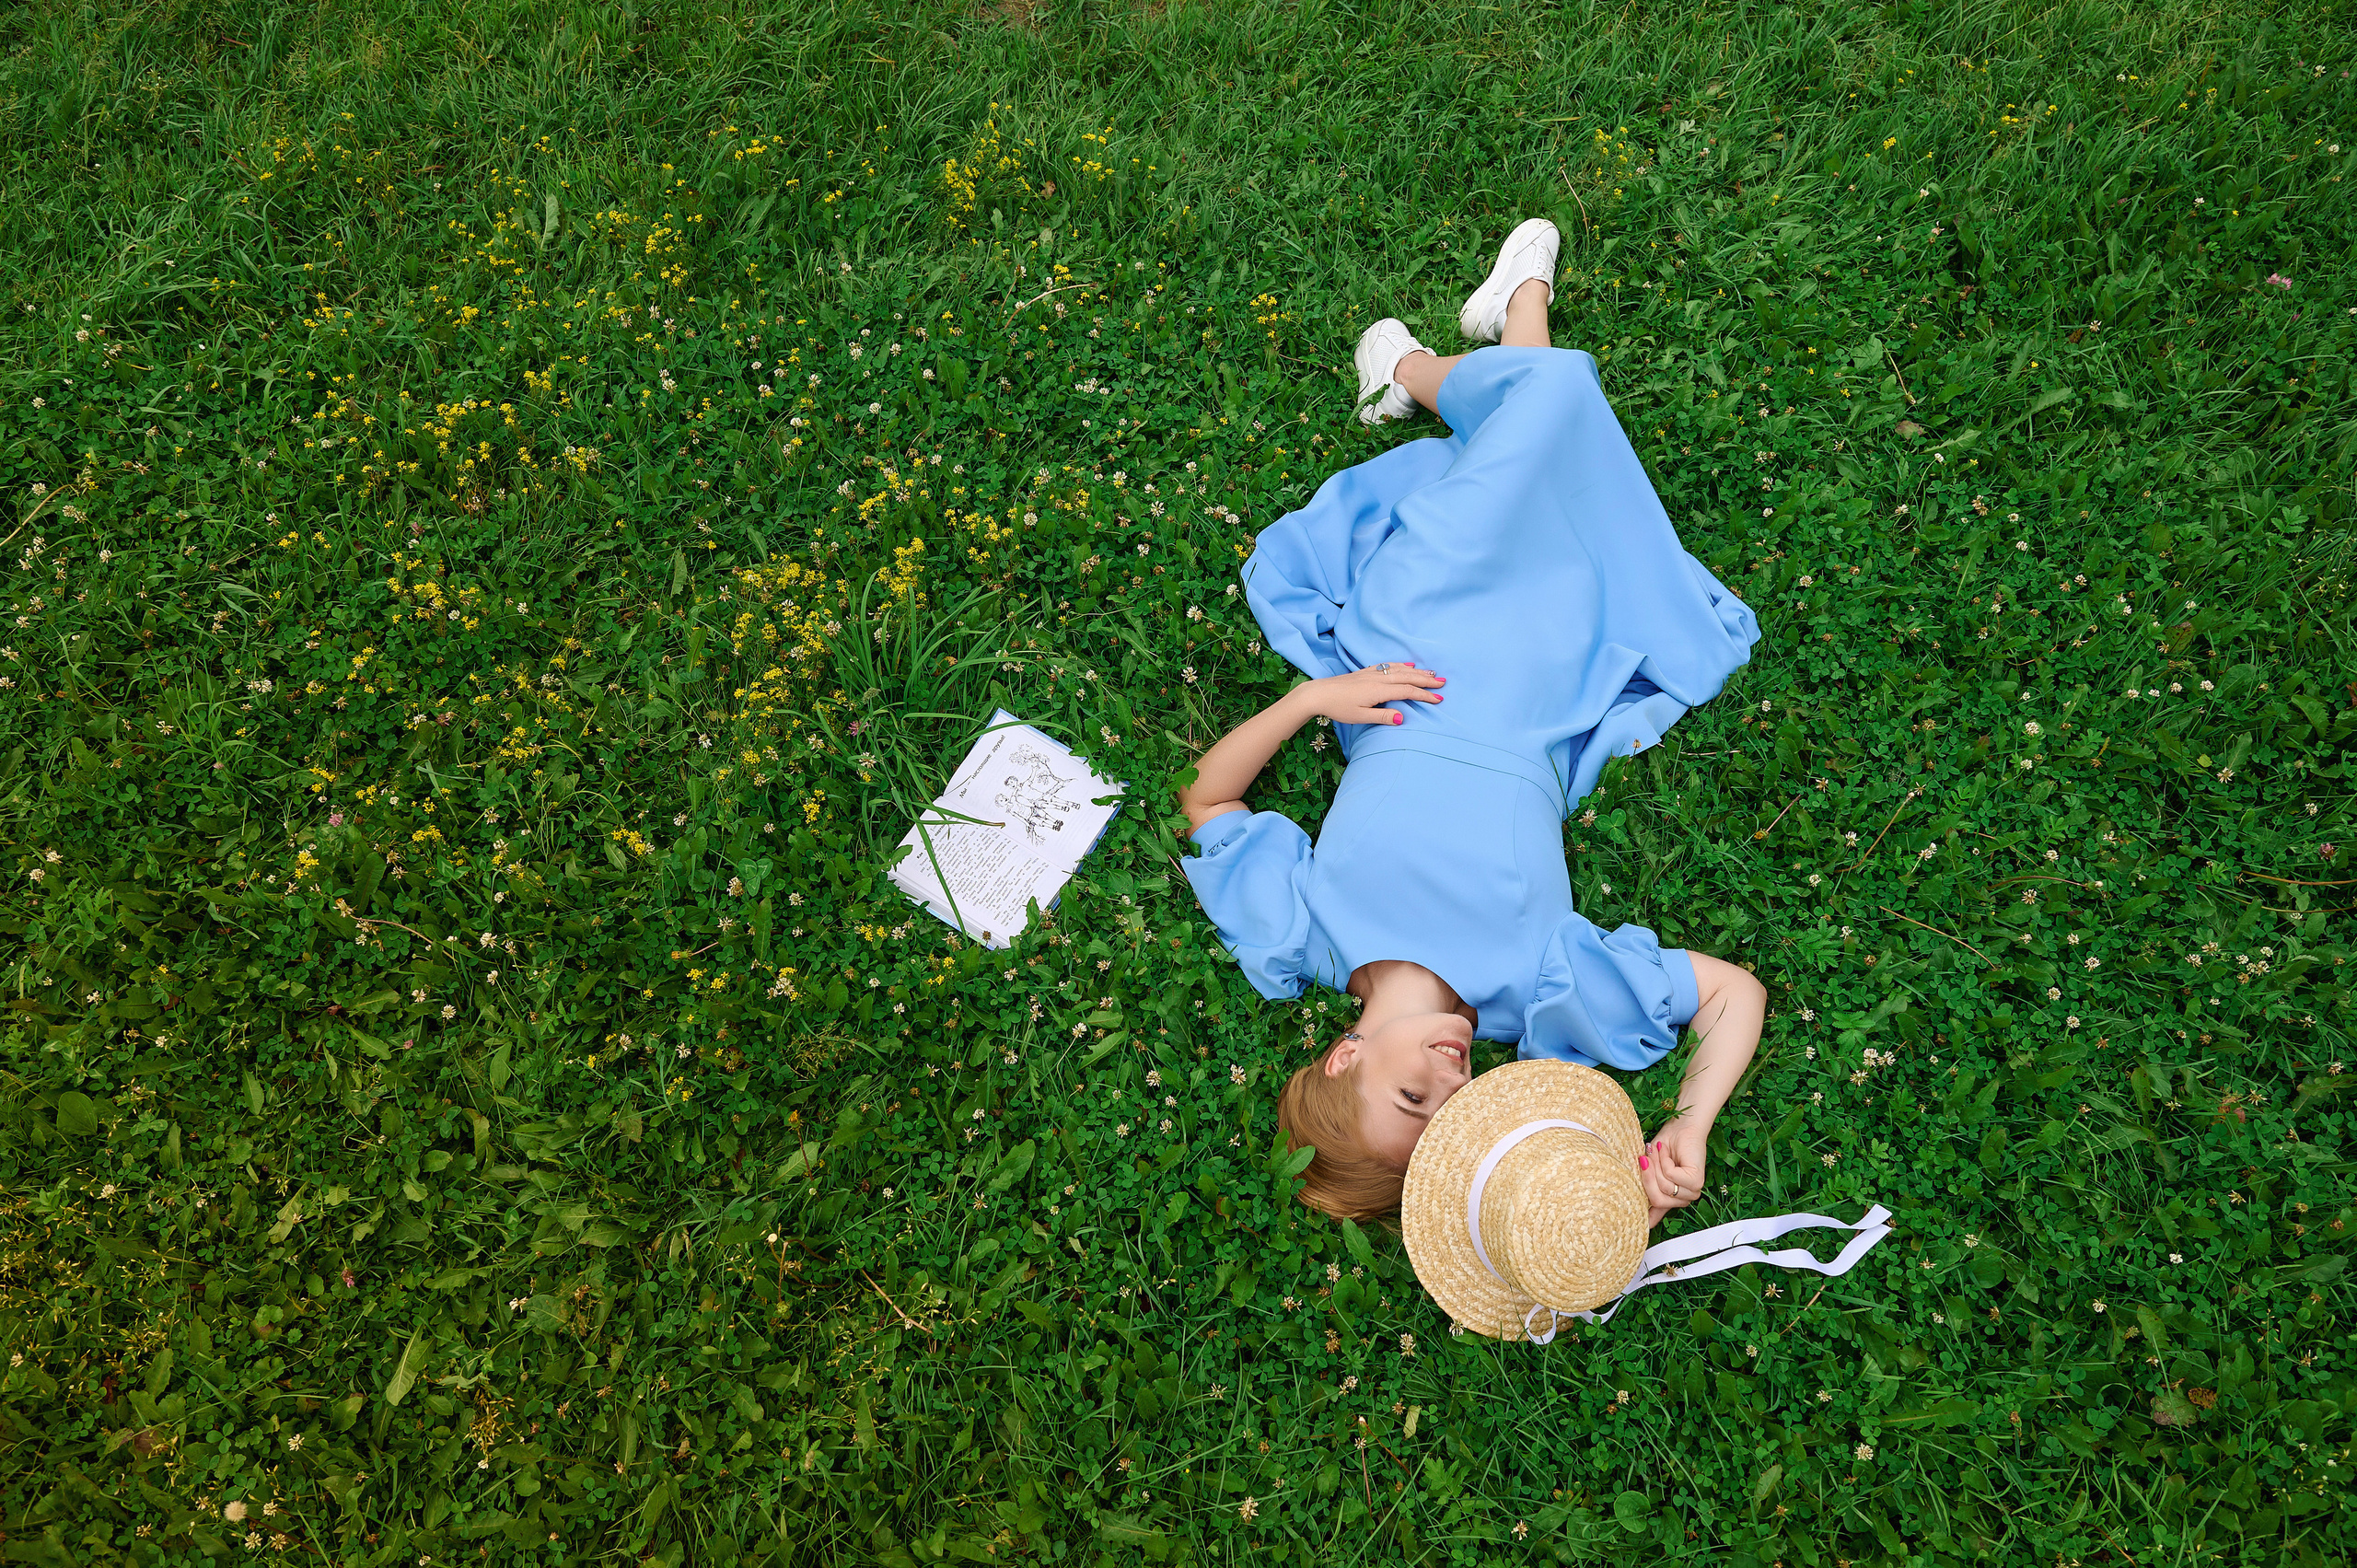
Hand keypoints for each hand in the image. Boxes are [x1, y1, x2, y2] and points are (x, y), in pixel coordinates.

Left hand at [1294, 662, 1444, 726]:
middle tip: (1442, 682)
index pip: (1408, 691)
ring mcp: (1371, 673)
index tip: (1439, 699)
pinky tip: (1406, 664)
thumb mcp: (1361, 717)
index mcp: (1379, 690)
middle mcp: (1378, 678)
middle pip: (1407, 677)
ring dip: (1416, 671)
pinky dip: (1400, 665)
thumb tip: (1403, 719)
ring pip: (1399, 670)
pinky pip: (1388, 666)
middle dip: (1426, 680)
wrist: (1318, 693)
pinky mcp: (1365, 672)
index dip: (1425, 695)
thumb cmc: (1338, 708)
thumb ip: (1383, 717)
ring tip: (1431, 673)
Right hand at [1639, 1118, 1707, 1227]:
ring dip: (1657, 1165)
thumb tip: (1638, 1216)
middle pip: (1656, 1199)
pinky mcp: (1695, 1181)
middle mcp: (1682, 1199)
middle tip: (1646, 1157)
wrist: (1681, 1128)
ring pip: (1664, 1187)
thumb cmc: (1665, 1146)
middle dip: (1647, 1176)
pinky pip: (1671, 1176)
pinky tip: (1668, 1152)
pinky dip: (1665, 1161)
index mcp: (1670, 1199)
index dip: (1645, 1219)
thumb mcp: (1649, 1169)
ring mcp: (1691, 1192)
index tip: (1634, 1225)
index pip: (1655, 1217)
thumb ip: (1645, 1190)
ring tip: (1658, 1151)